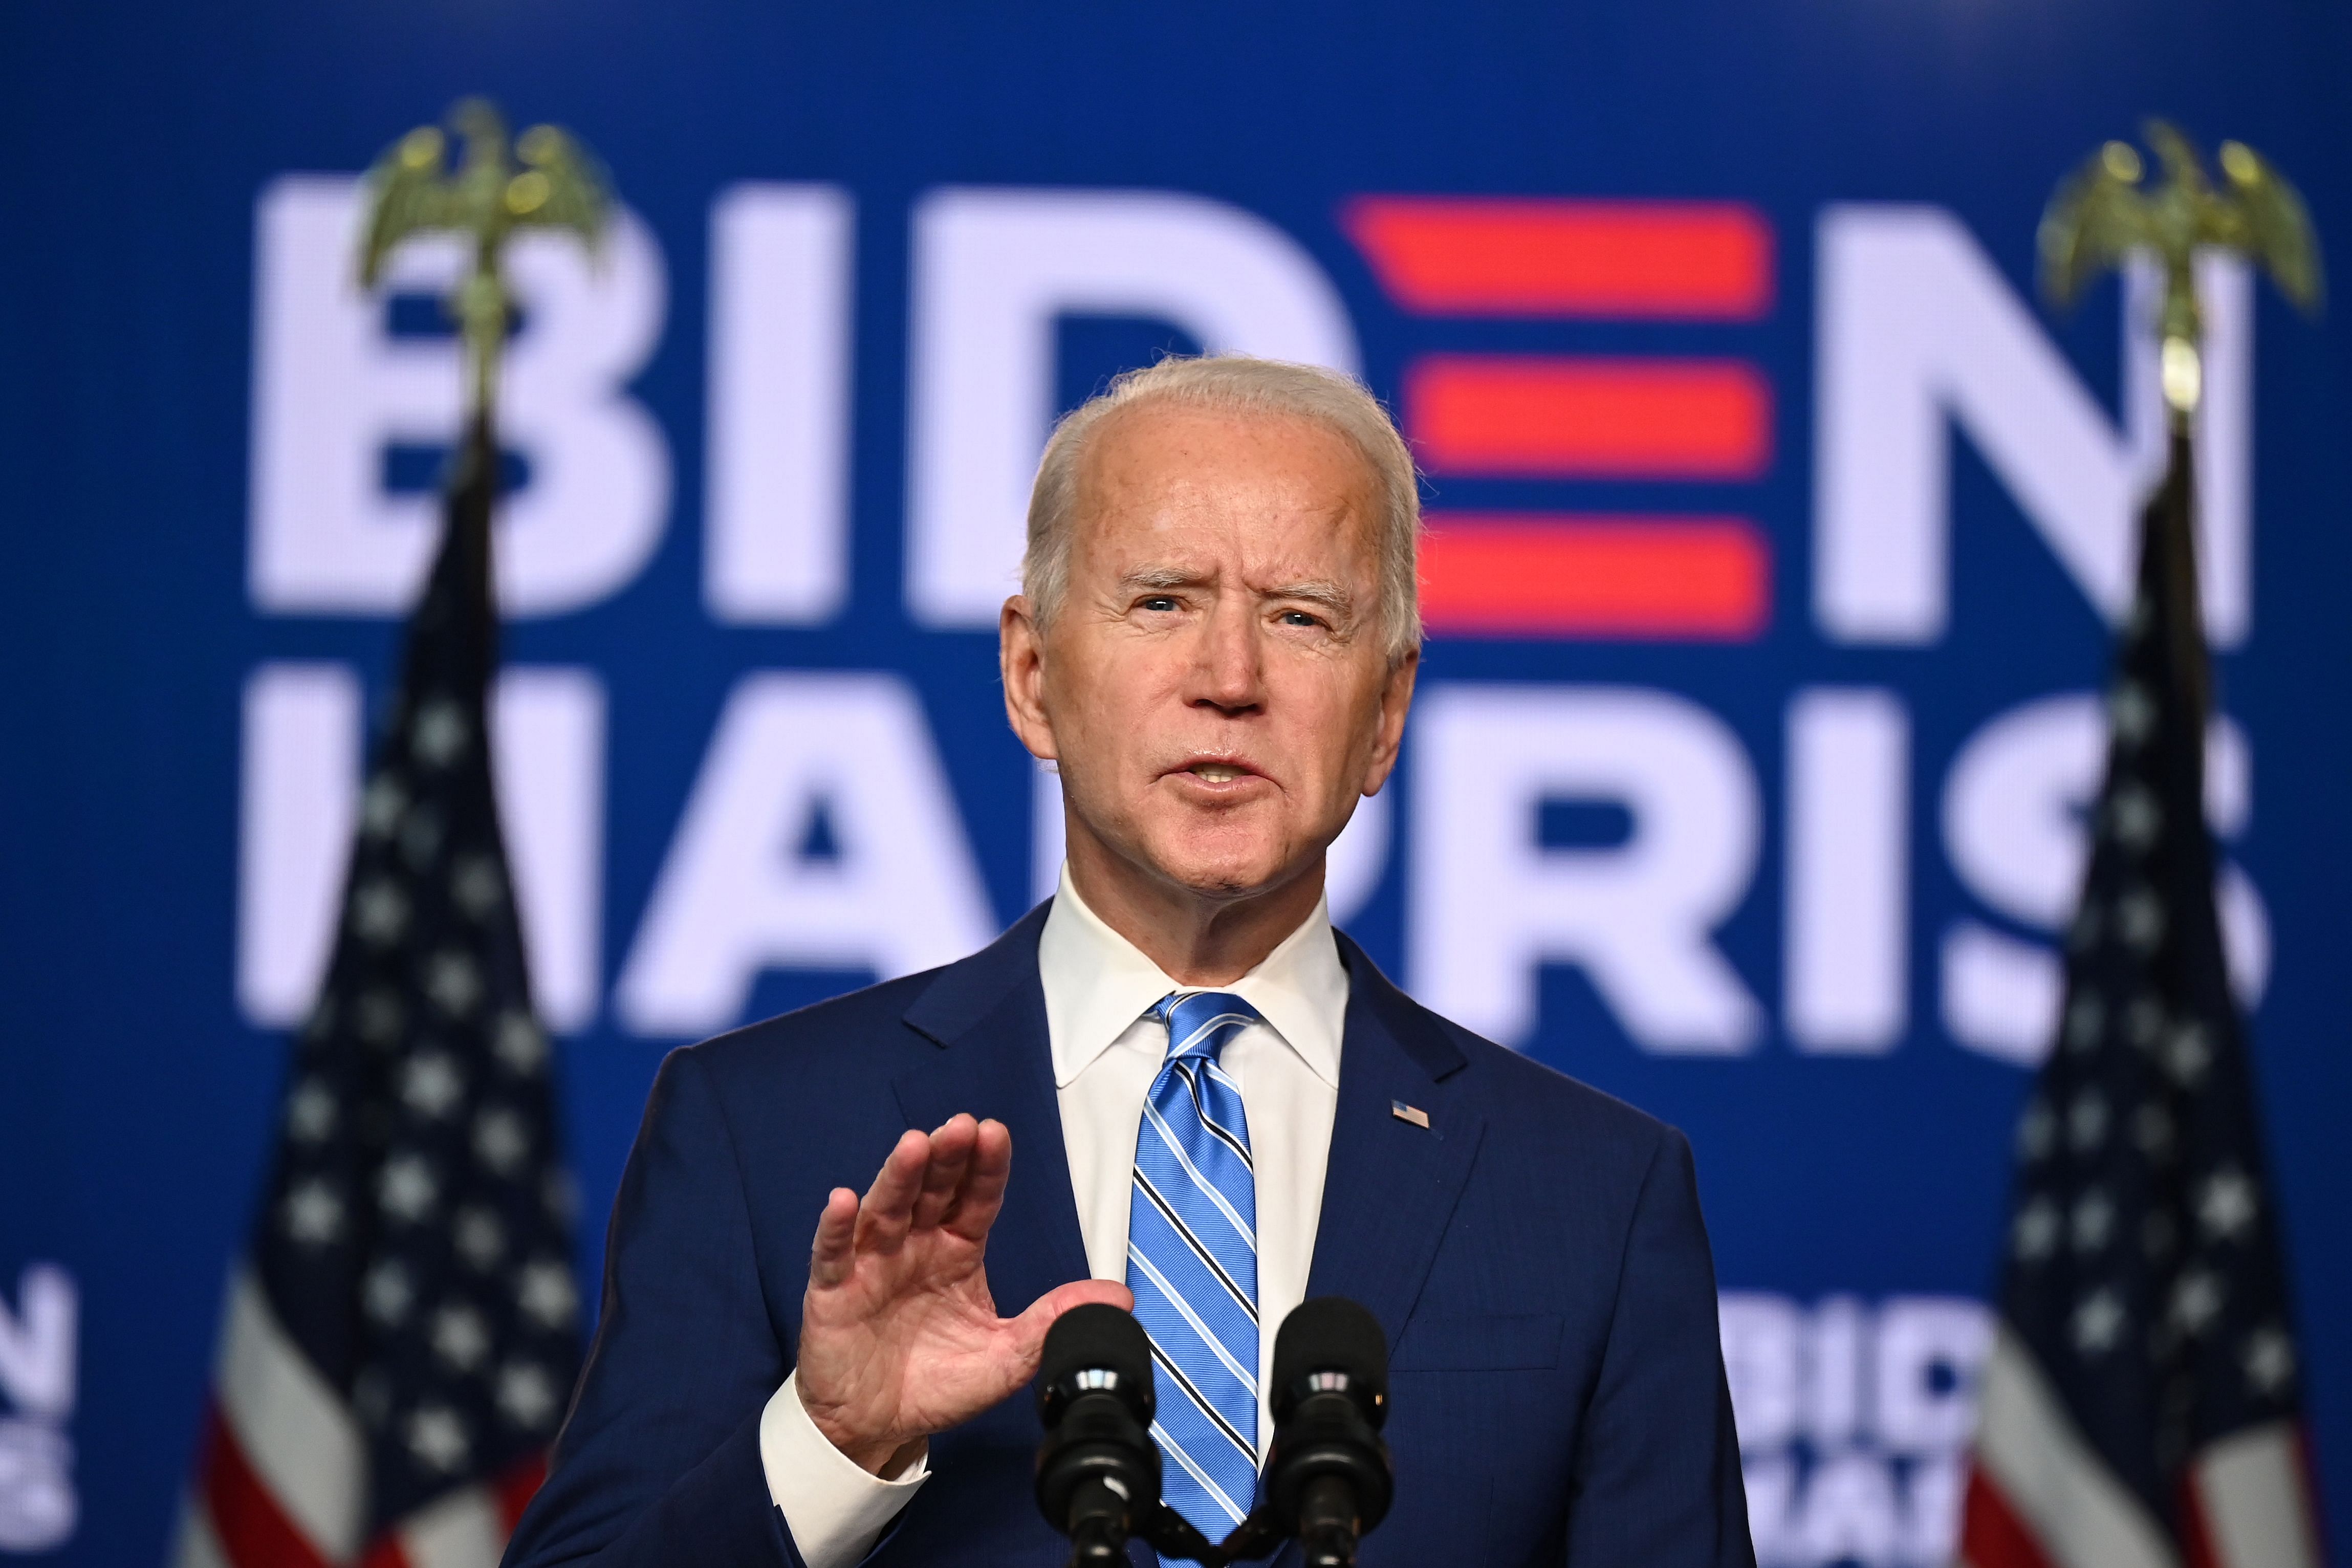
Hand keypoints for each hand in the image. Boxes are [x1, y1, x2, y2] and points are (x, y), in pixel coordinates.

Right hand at [795, 1114, 1131, 1474]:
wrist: (878, 1428)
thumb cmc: (937, 1385)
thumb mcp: (1007, 1357)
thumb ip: (1053, 1322)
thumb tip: (1119, 1298)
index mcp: (958, 1252)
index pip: (976, 1199)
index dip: (986, 1167)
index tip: (996, 1132)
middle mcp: (916, 1247)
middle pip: (932, 1191)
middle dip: (946, 1157)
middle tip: (962, 1127)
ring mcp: (872, 1264)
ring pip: (885, 1209)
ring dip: (898, 1176)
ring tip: (915, 1146)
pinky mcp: (833, 1292)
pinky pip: (830, 1254)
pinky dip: (834, 1227)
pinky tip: (842, 1201)